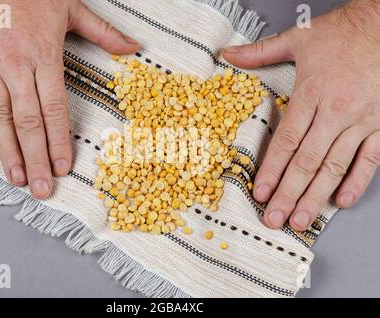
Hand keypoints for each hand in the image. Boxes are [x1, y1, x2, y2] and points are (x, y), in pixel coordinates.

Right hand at [0, 0, 138, 198]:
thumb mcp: (71, 7)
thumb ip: (103, 33)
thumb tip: (134, 47)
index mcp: (44, 56)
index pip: (54, 109)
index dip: (59, 141)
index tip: (63, 167)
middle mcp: (16, 66)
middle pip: (28, 121)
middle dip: (36, 158)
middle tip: (41, 188)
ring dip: (8, 150)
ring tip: (16, 177)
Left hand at [222, 0, 379, 230]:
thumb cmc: (342, 33)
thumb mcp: (298, 38)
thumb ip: (261, 52)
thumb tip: (227, 54)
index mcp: (311, 93)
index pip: (287, 141)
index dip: (272, 169)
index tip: (261, 192)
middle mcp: (335, 112)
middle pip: (307, 161)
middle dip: (289, 193)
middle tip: (274, 218)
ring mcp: (361, 121)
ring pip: (335, 166)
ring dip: (316, 196)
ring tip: (301, 220)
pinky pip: (371, 159)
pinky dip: (357, 181)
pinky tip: (342, 201)